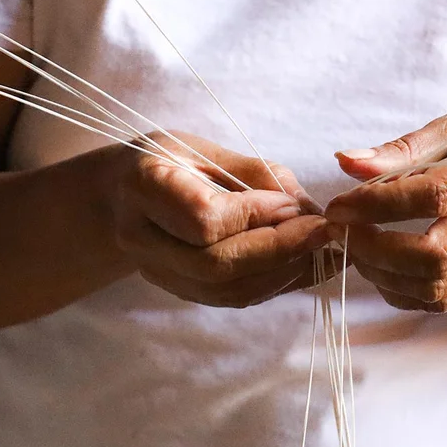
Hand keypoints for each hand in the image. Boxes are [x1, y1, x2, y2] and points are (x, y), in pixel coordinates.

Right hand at [111, 132, 332, 307]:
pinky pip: (233, 298)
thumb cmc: (168, 162)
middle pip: (217, 265)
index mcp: (144, 187)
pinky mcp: (181, 291)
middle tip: (324, 231)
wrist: (121, 197)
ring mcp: (158, 273)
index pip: (203, 219)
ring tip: (323, 248)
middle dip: (281, 250)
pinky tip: (307, 264)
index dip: (255, 215)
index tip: (294, 203)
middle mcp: (143, 239)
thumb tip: (305, 207)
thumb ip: (254, 174)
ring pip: (228, 291)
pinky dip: (277, 283)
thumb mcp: (205, 149)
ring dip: (285, 272)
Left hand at [326, 96, 446, 311]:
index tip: (340, 203)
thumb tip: (347, 162)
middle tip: (341, 229)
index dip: (382, 203)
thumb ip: (406, 147)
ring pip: (438, 284)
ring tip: (354, 245)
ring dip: (383, 274)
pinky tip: (379, 265)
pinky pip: (444, 299)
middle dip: (376, 248)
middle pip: (440, 253)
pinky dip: (402, 291)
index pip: (440, 194)